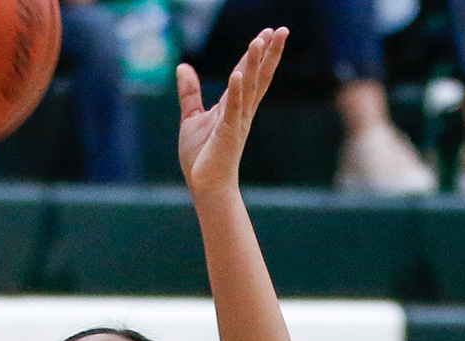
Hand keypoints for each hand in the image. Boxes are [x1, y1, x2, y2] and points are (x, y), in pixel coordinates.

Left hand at [178, 27, 286, 198]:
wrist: (205, 185)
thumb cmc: (202, 156)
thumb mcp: (192, 116)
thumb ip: (190, 92)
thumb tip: (183, 66)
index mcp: (234, 106)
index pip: (249, 74)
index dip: (257, 54)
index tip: (269, 33)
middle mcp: (241, 111)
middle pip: (258, 76)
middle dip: (269, 53)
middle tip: (281, 30)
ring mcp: (236, 122)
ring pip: (249, 87)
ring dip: (254, 64)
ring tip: (260, 40)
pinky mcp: (227, 133)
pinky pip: (232, 109)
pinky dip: (236, 91)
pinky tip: (238, 73)